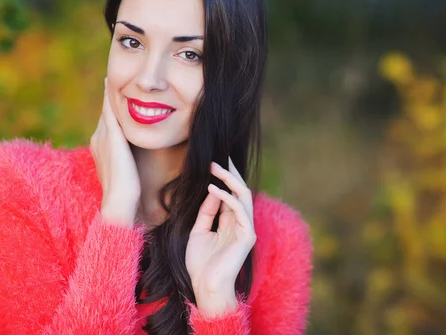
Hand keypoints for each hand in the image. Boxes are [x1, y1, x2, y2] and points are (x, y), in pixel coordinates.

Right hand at [90, 77, 140, 226]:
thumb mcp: (128, 171)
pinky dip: (110, 97)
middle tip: (112, 76)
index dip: (112, 108)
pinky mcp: (110, 137)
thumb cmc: (129, 194)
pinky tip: (112, 84)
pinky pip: (109, 110)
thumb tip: (139, 157)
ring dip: (109, 93)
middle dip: (110, 96)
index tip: (117, 94)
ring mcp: (102, 137)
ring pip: (107, 109)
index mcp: (102, 148)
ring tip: (111, 76)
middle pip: (106, 113)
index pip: (108, 122)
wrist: (119, 204)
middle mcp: (98, 139)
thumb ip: (130, 159)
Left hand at [186, 157, 255, 314]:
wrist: (205, 287)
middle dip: (229, 173)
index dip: (222, 178)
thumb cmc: (200, 264)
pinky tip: (212, 188)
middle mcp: (240, 224)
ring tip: (214, 166)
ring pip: (242, 196)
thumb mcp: (198, 232)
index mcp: (229, 223)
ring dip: (228, 180)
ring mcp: (246, 229)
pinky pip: (239, 211)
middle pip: (239, 191)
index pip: (230, 195)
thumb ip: (206, 212)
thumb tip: (211, 190)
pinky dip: (226, 198)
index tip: (211, 163)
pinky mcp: (247, 236)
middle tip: (216, 158)